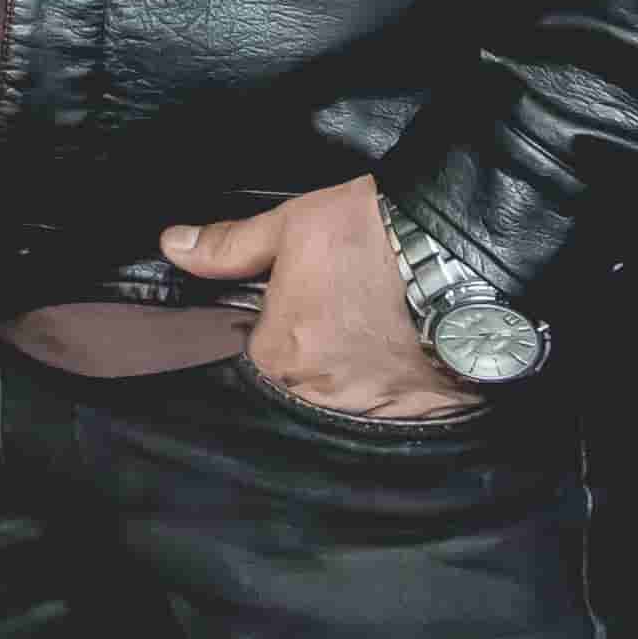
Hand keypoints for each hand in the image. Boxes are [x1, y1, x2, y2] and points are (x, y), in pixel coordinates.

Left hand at [163, 174, 477, 423]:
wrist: (463, 251)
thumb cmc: (374, 234)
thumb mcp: (291, 225)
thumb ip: (229, 246)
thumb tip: (173, 247)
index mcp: (282, 355)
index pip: (256, 358)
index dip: (271, 330)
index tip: (293, 307)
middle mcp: (323, 394)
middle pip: (300, 384)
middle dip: (312, 355)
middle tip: (339, 314)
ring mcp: (376, 408)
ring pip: (347, 400)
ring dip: (353, 374)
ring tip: (373, 330)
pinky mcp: (425, 413)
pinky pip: (396, 409)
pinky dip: (396, 387)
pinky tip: (404, 353)